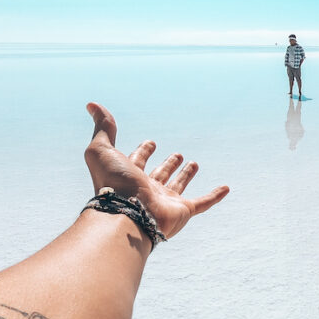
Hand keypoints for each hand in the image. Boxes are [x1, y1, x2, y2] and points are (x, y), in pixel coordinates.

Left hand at [84, 102, 228, 238]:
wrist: (128, 213)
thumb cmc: (113, 183)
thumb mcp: (102, 149)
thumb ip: (103, 128)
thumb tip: (92, 105)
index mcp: (129, 176)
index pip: (137, 161)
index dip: (143, 151)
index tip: (150, 142)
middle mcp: (146, 189)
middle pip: (159, 174)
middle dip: (167, 164)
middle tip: (176, 155)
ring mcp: (165, 201)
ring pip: (178, 187)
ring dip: (185, 176)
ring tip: (193, 164)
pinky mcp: (183, 211)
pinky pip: (202, 203)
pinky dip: (215, 196)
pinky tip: (226, 188)